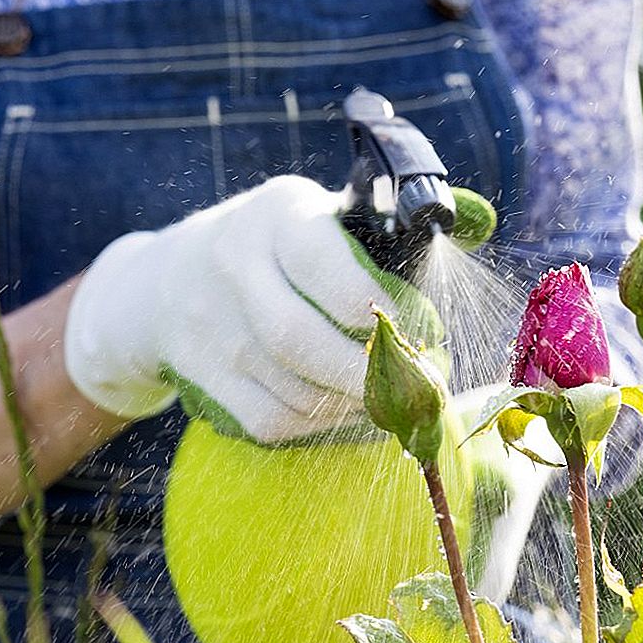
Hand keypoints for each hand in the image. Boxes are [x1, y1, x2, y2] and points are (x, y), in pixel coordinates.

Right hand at [65, 175, 438, 442]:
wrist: (164, 281)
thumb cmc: (274, 246)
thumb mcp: (318, 214)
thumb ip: (388, 225)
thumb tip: (479, 222)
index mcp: (277, 217)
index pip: (330, 272)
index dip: (384, 314)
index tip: (423, 334)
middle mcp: (233, 266)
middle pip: (302, 341)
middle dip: (371, 376)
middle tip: (418, 387)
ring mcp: (209, 328)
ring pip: (291, 389)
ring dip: (354, 406)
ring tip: (392, 401)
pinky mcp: (201, 377)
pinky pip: (270, 420)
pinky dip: (320, 427)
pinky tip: (349, 413)